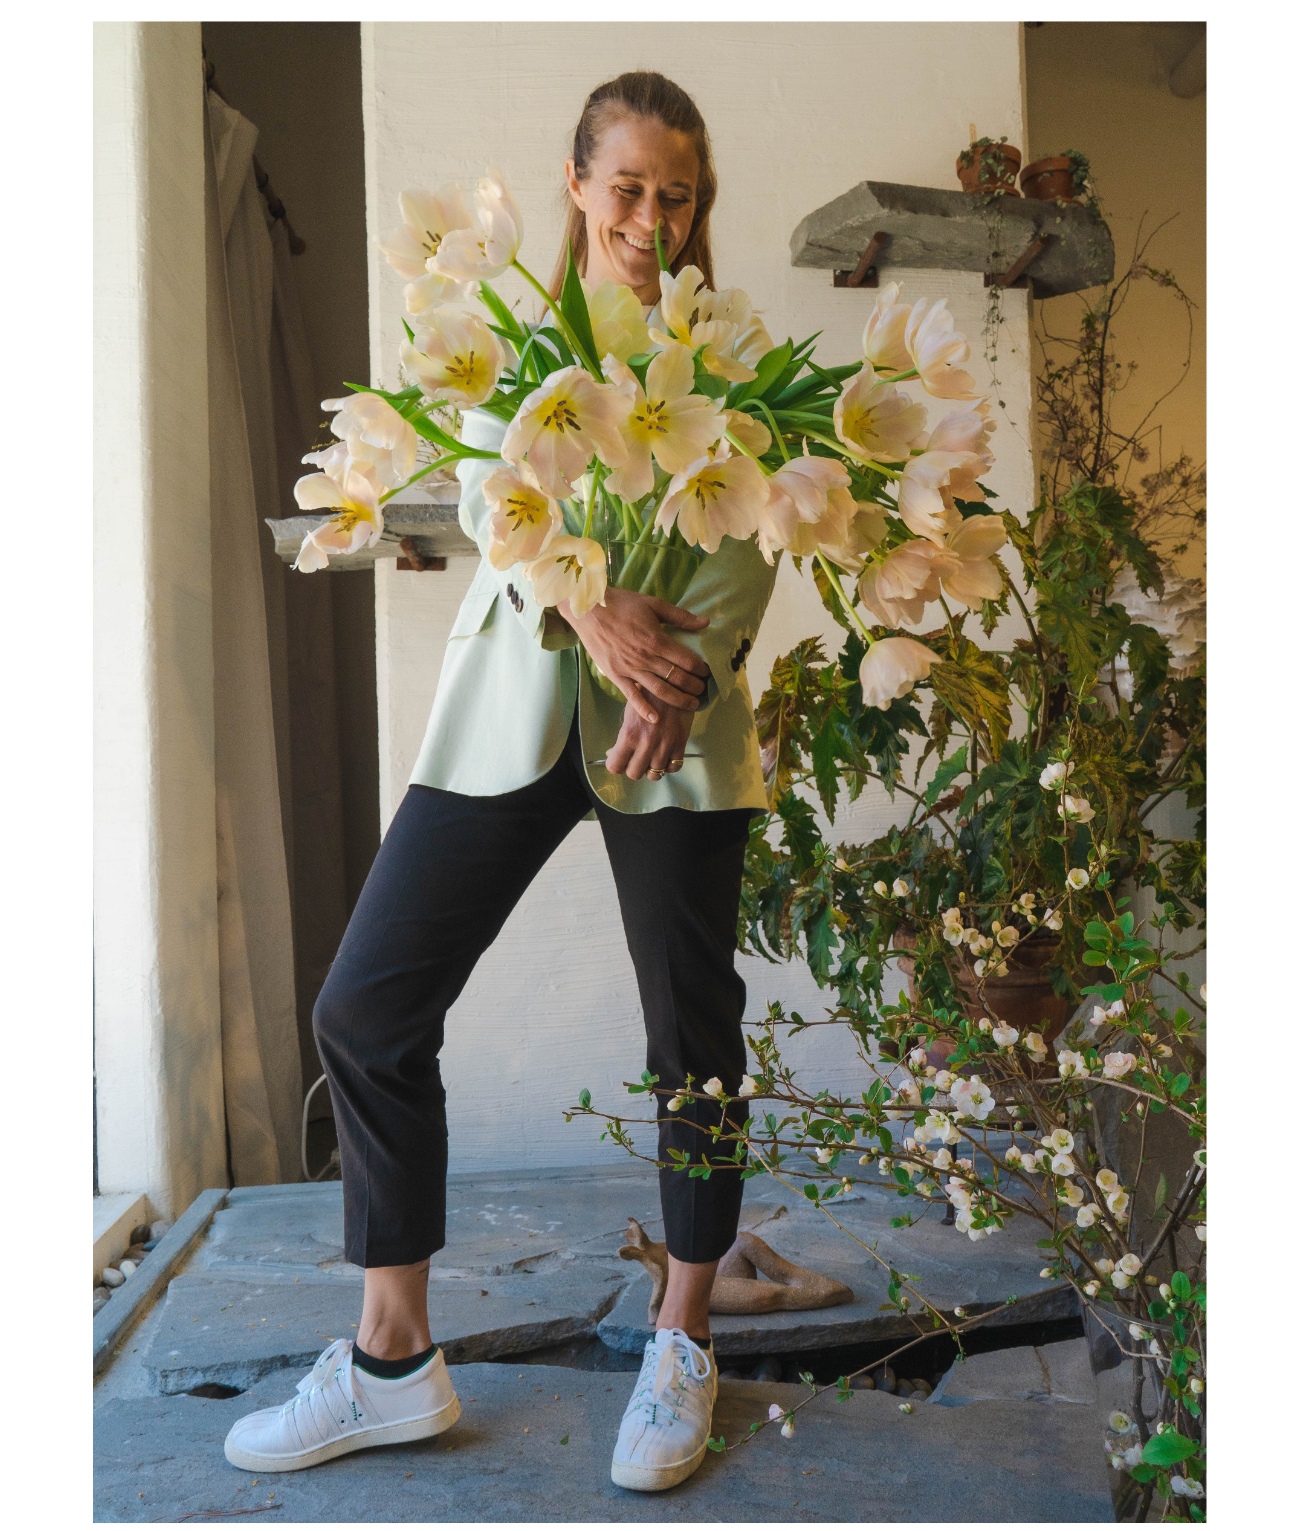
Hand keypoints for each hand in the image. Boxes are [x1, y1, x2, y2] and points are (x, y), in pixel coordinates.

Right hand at [558, 587, 710, 722]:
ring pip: (660, 691)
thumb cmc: (622, 604)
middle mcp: (646, 658)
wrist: (588, 610)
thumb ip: (680, 616)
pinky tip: (656, 719)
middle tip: (703, 690)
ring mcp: (630, 669)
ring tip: (692, 705)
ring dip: (679, 700)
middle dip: (695, 687)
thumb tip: (706, 623)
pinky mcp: (616, 676)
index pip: (687, 660)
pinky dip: (644, 709)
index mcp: (657, 639)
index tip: (707, 673)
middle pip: (677, 678)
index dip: (701, 669)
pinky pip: (632, 696)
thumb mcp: (653, 604)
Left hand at [604, 703, 694, 780]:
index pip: (615, 766)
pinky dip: (668, 765)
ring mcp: (665, 745)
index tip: (618, 759)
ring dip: (651, 768)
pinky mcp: (680, 743)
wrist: (672, 682)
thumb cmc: (646, 696)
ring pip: (655, 774)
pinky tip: (665, 755)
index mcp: (629, 734)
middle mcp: (646, 743)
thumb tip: (612, 754)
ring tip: (650, 756)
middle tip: (634, 758)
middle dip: (632, 768)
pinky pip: (674, 767)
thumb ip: (622, 738)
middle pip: (634, 774)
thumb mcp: (628, 714)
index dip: (615, 765)